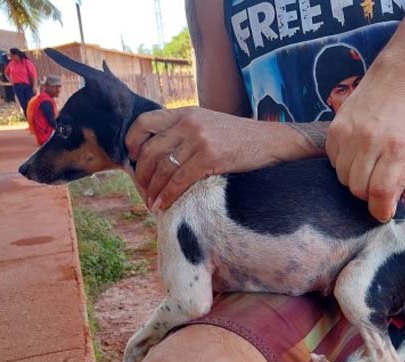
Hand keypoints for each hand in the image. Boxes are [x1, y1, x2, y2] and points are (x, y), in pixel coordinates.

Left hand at [126, 107, 291, 210]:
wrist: (271, 141)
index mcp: (186, 112)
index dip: (133, 142)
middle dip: (141, 174)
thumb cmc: (240, 137)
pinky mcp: (211, 158)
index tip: (133, 159)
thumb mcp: (209, 122)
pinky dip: (168, 196)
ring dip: (153, 189)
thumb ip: (185, 130)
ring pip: (163, 168)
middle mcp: (189, 123)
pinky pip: (180, 181)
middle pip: (150, 150)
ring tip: (152, 202)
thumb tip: (160, 151)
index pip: (145, 122)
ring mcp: (200, 140)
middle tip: (142, 190)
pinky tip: (163, 205)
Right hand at [327, 73, 404, 222]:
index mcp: (396, 148)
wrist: (393, 82)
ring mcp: (349, 133)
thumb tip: (383, 211)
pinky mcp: (334, 129)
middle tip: (376, 182)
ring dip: (353, 178)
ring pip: (343, 178)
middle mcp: (370, 140)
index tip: (382, 213)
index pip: (379, 192)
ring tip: (366, 164)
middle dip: (367, 193)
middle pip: (358, 188)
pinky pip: (332, 161)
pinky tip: (355, 152)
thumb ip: (398, 180)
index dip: (379, 210)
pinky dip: (342, 164)